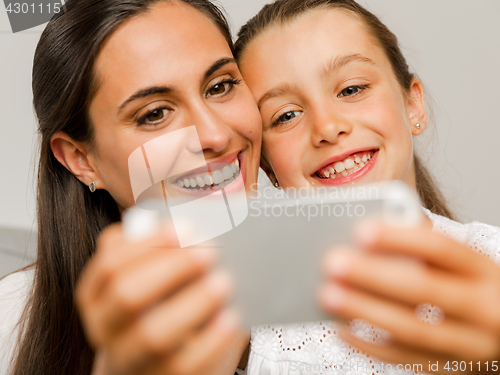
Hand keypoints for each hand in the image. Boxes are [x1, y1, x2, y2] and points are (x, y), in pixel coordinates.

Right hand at [75, 223, 246, 374]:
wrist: (155, 365)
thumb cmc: (158, 309)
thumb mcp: (150, 279)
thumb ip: (161, 253)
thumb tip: (198, 227)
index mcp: (97, 295)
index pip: (109, 264)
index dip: (146, 243)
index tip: (184, 228)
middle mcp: (106, 327)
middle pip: (126, 294)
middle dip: (171, 268)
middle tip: (209, 252)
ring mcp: (131, 358)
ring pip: (152, 334)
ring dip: (192, 303)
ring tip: (224, 282)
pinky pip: (185, 363)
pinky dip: (211, 339)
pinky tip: (231, 318)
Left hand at [318, 221, 499, 374]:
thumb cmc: (470, 288)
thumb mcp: (462, 265)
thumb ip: (425, 246)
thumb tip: (371, 229)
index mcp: (483, 271)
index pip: (442, 249)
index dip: (400, 239)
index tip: (361, 231)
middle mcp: (484, 308)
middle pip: (423, 289)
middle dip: (373, 275)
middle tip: (332, 263)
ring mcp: (470, 345)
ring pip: (412, 329)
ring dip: (364, 311)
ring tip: (327, 294)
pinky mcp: (451, 370)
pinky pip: (405, 359)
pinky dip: (369, 346)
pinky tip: (342, 329)